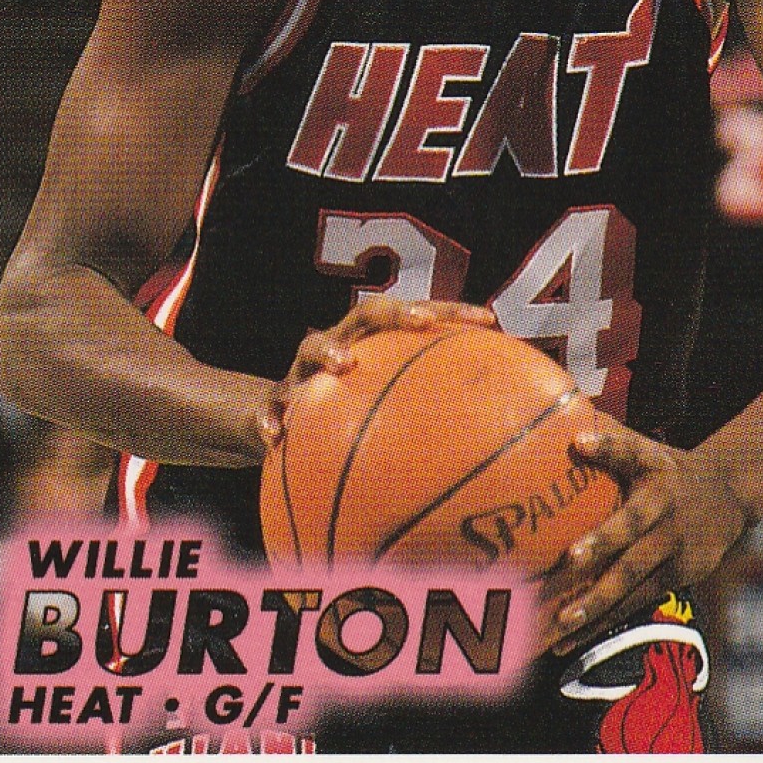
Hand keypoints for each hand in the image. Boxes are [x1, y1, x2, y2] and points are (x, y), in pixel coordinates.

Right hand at [256, 297, 498, 448]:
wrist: (276, 426)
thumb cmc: (345, 421)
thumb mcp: (383, 416)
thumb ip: (429, 421)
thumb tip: (495, 448)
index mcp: (373, 344)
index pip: (417, 317)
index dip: (452, 313)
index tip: (488, 321)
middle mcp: (339, 346)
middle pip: (367, 316)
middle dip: (395, 313)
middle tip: (421, 321)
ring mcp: (302, 372)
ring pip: (310, 349)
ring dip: (328, 351)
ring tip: (343, 364)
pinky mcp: (271, 403)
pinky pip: (266, 411)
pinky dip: (269, 421)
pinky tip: (276, 438)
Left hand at [537, 417, 750, 655]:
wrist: (728, 496)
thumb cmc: (668, 470)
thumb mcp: (648, 450)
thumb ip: (613, 441)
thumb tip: (570, 434)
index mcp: (656, 470)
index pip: (630, 453)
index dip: (608, 448)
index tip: (582, 443)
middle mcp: (666, 510)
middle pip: (631, 530)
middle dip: (600, 548)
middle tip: (567, 562)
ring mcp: (676, 548)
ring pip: (634, 579)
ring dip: (597, 603)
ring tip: (561, 623)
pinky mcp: (681, 576)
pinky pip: (639, 601)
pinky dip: (606, 620)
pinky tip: (574, 638)